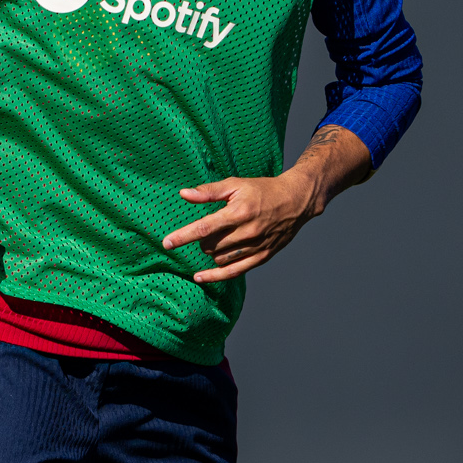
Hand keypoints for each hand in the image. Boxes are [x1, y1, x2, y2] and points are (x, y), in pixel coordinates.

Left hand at [163, 170, 329, 284]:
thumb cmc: (262, 189)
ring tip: (216, 241)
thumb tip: (184, 194)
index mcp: (239, 212)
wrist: (296, 200)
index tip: (166, 243)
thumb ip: (209, 192)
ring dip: (211, 253)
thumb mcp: (236, 184)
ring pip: (220, 259)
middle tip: (206, 231)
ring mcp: (256, 246)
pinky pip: (235, 272)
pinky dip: (216, 276)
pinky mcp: (263, 256)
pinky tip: (200, 277)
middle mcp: (247, 231)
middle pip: (211, 245)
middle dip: (201, 241)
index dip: (183, 236)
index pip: (204, 227)